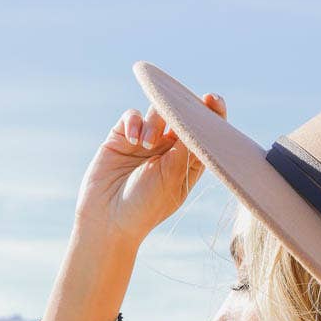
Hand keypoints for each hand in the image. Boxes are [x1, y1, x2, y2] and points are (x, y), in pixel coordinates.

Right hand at [74, 93, 227, 246]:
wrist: (108, 220)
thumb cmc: (146, 205)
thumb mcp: (173, 176)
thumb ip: (185, 146)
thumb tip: (197, 118)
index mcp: (187, 162)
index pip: (202, 132)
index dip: (211, 114)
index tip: (213, 100)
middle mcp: (168, 149)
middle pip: (181, 116)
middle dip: (184, 105)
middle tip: (187, 101)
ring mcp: (144, 142)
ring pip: (156, 112)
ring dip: (155, 122)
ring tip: (147, 144)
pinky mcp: (121, 137)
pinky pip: (131, 116)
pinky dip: (134, 122)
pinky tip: (133, 140)